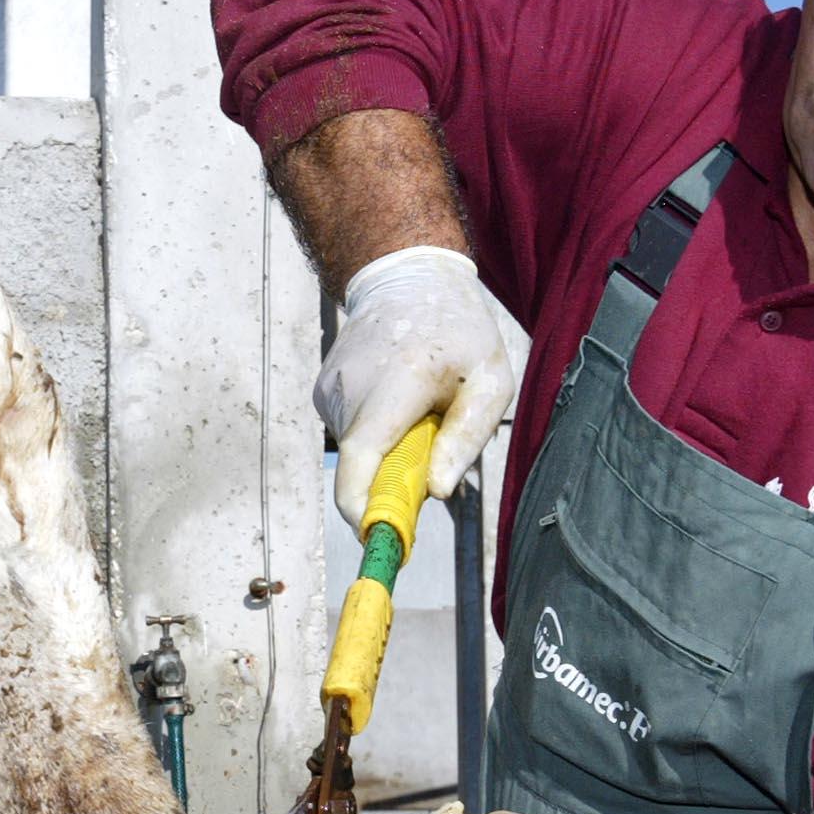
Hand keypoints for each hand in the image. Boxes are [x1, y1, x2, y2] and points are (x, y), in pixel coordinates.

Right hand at [315, 247, 514, 525]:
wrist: (407, 276)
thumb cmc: (460, 331)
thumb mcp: (491, 379)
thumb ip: (467, 436)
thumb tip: (437, 493)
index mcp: (397, 383)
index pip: (362, 459)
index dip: (364, 508)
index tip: (381, 537)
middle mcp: (352, 388)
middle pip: (366, 466)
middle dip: (398, 477)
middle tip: (435, 446)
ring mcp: (330, 390)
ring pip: (359, 453)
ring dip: (390, 450)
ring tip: (418, 408)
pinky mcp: (322, 393)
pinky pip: (352, 434)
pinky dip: (377, 433)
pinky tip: (397, 397)